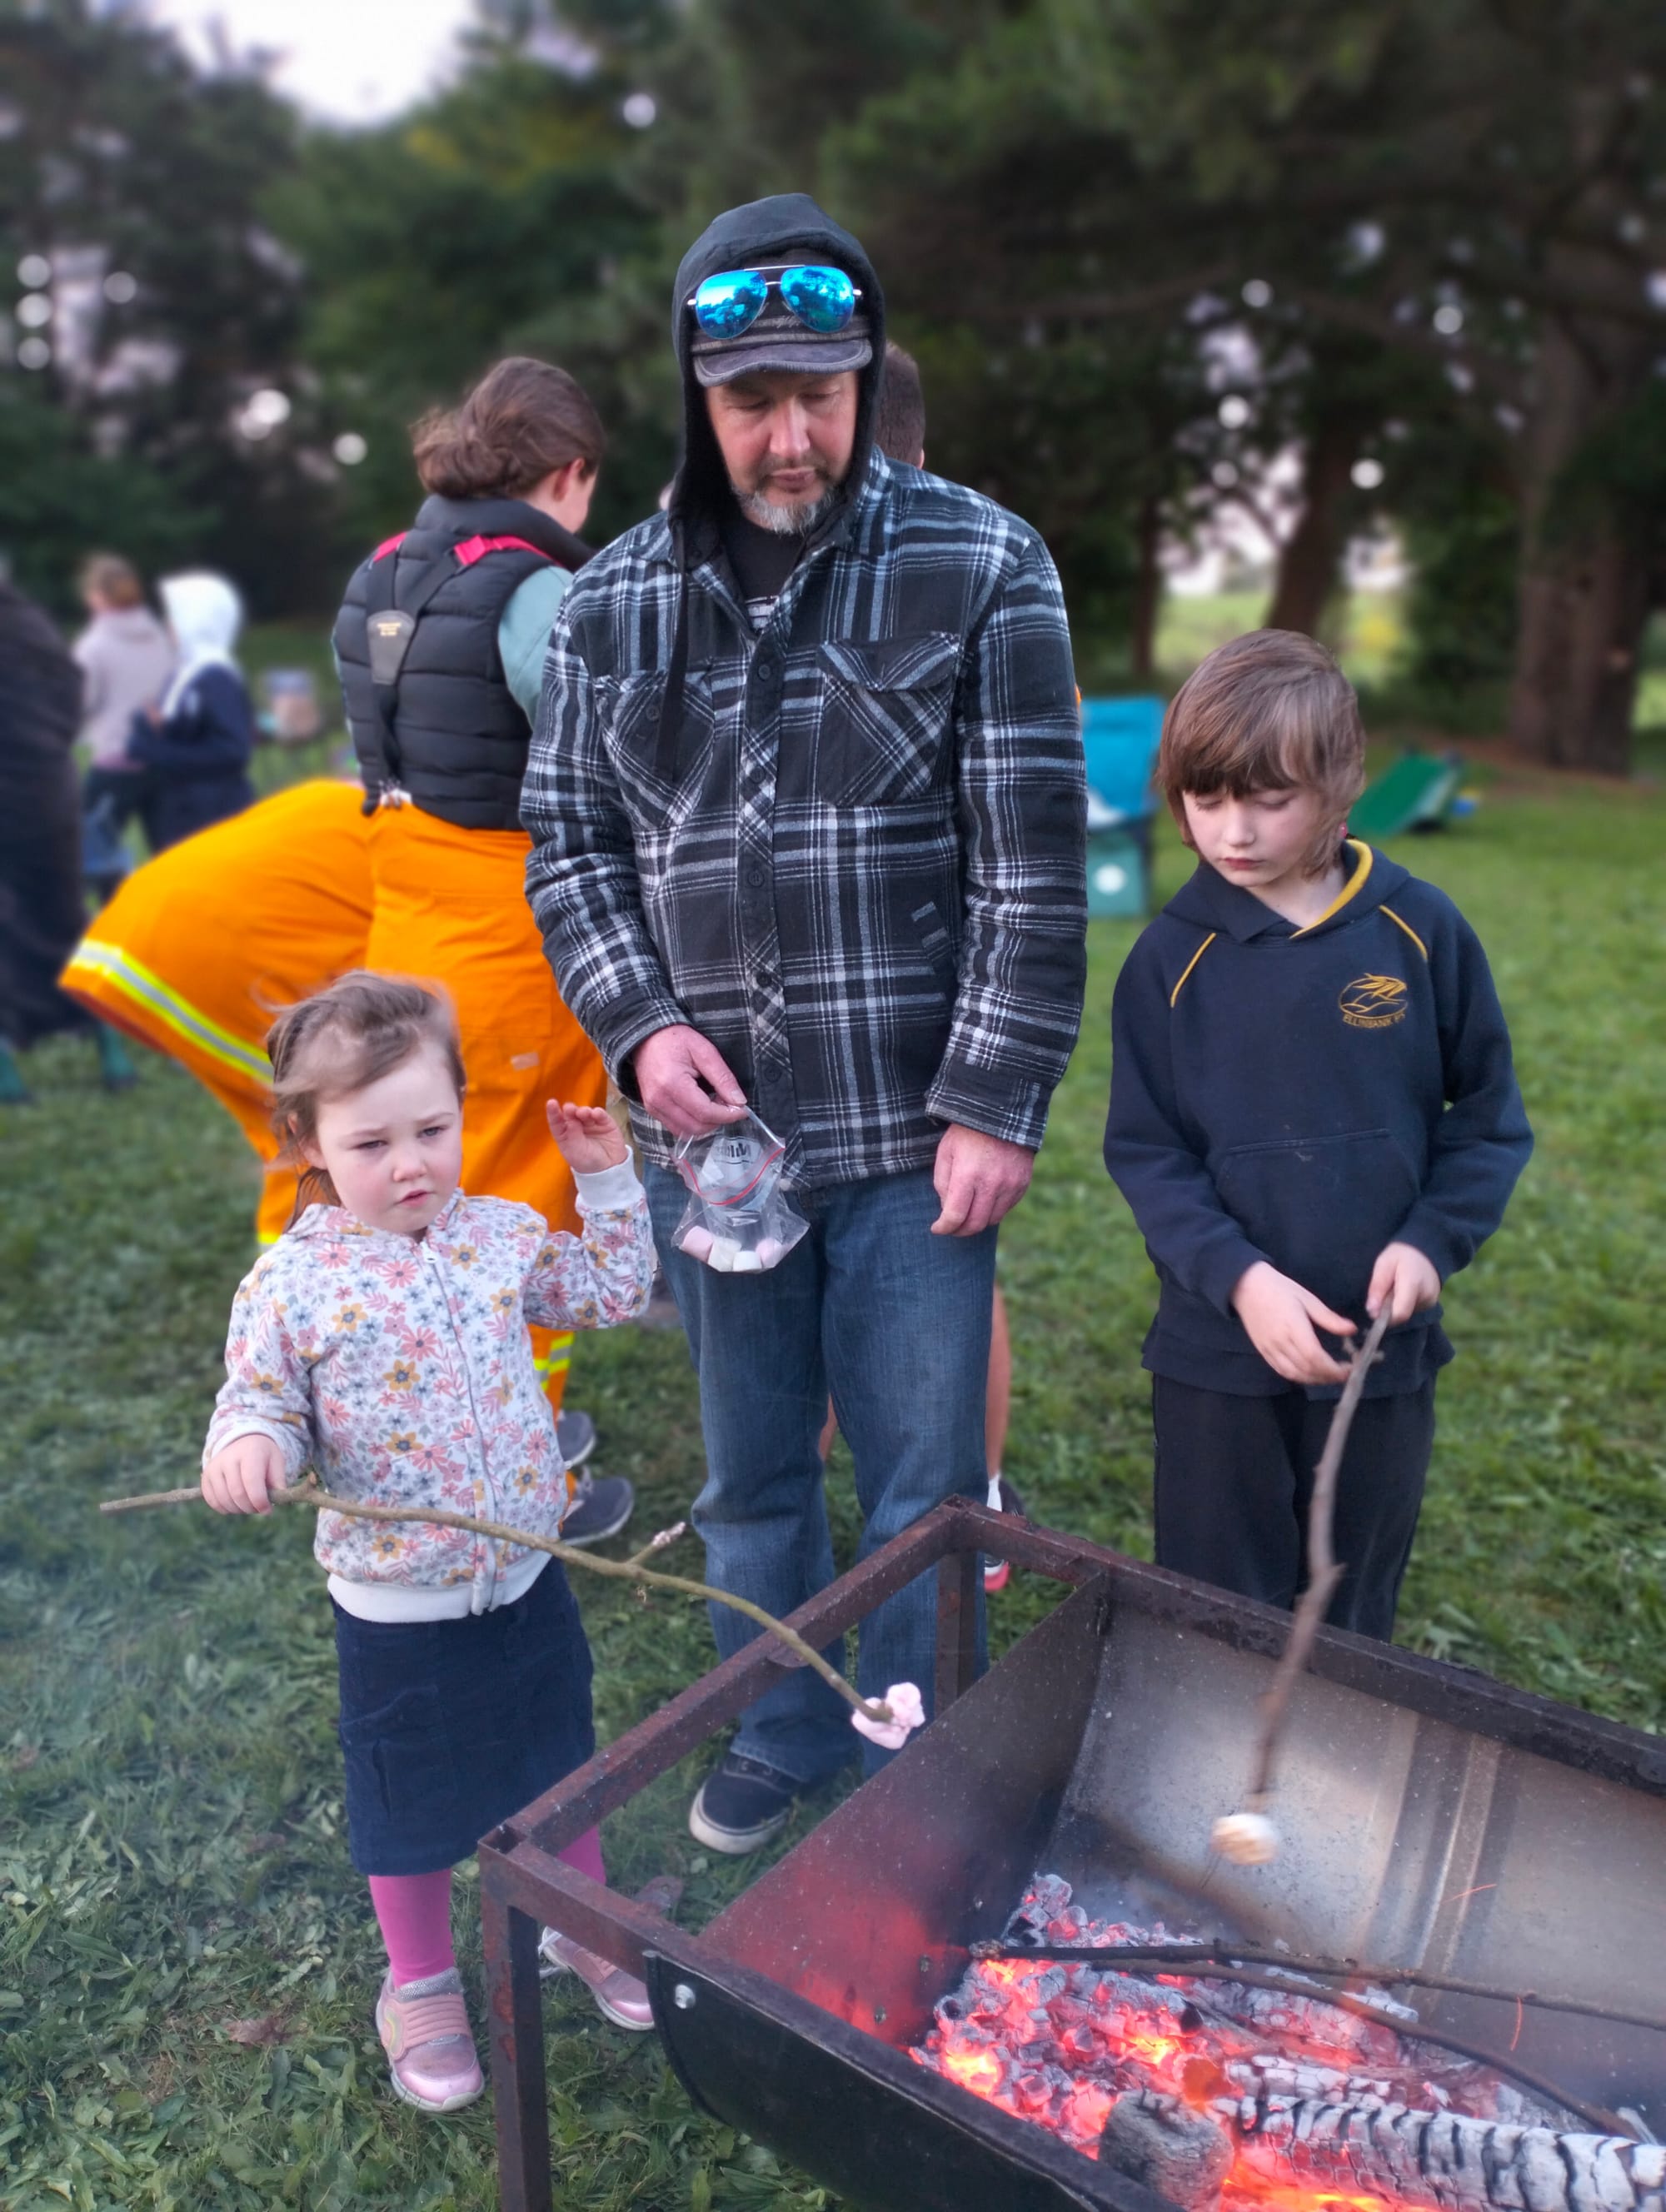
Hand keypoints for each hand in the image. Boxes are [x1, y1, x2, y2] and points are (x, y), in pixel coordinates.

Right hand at [202, 1434, 288, 1515]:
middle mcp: (228, 1458)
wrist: (243, 1443)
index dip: (260, 1501)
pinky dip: (225, 1509)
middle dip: (250, 1508)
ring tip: (248, 1505)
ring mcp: (214, 1467)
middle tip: (258, 1508)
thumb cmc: (263, 1456)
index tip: (267, 1510)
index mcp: (250, 1452)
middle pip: (237, 1494)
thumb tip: (278, 1498)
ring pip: (224, 1500)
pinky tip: (235, 1504)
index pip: (252, 1481)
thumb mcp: (276, 1462)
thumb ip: (278, 1480)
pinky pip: (212, 1501)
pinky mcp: (205, 1477)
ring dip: (238, 1510)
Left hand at [546, 1100, 628, 1174]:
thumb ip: (572, 1132)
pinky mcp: (605, 1123)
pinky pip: (600, 1115)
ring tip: (583, 1114)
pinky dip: (597, 1112)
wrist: (608, 1170)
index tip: (551, 1103)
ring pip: (585, 1112)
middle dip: (570, 1110)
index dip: (553, 1113)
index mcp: (565, 1135)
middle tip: (569, 1109)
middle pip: (571, 1114)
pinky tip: (596, 1114)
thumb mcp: (575, 1150)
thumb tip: (570, 1113)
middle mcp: (576, 1127)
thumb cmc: (588, 1162)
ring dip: (583, 1111)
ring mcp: (591, 1124)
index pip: (557, 1122)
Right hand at [632, 1024, 746, 1137]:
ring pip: (686, 1131)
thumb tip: (739, 1101)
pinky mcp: (652, 1110)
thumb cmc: (675, 1039)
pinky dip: (693, 1123)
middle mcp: (659, 1100)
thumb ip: (723, 1077)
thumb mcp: (704, 1051)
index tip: (742, 1109)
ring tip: (716, 1105)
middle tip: (730, 1105)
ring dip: (706, 1124)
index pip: (704, 1112)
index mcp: (672, 1083)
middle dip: (718, 1121)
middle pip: (696, 1127)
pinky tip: (702, 1107)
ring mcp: (653, 1107)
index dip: (727, 1115)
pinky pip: (676, 1127)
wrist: (646, 1037)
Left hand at [930, 1124, 1033, 1236]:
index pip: (955, 1216)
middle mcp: (991, 1183)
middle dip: (960, 1231)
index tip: (937, 1228)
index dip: (944, 1227)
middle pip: (975, 1224)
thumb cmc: (966, 1133)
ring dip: (978, 1221)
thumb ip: (943, 1184)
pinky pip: (1007, 1208)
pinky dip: (994, 1210)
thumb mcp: (945, 1152)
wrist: (1001, 1113)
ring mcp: (1010, 1184)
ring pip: (993, 1220)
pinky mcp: (1022, 1183)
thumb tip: (947, 1210)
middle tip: (952, 1228)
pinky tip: (985, 1200)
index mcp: (968, 1175)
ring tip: (968, 1214)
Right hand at [1231, 1261, 1356, 1386]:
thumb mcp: (1308, 1299)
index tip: (1349, 1368)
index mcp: (1293, 1327)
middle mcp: (1280, 1342)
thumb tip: (1352, 1330)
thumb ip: (1329, 1318)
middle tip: (1344, 1374)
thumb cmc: (1280, 1289)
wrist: (1247, 1287)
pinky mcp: (1263, 1352)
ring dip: (1315, 1380)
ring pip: (1294, 1374)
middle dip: (1328, 1376)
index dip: (1333, 1368)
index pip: (1314, 1356)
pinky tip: (1310, 1373)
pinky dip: (1299, 1377)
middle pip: (1306, 1369)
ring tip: (1330, 1376)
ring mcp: (1270, 1349)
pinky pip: (1282, 1371)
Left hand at [1366, 1240, 1440, 1324]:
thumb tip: (1372, 1312)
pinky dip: (1404, 1304)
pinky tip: (1403, 1290)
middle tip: (1385, 1292)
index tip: (1375, 1309)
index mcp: (1412, 1284)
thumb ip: (1377, 1288)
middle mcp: (1426, 1296)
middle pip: (1402, 1315)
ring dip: (1396, 1306)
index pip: (1400, 1314)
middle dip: (1388, 1310)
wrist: (1425, 1248)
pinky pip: (1413, 1310)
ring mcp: (1431, 1301)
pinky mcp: (1431, 1303)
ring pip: (1407, 1314)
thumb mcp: (1383, 1264)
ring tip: (1395, 1288)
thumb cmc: (1401, 1254)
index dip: (1385, 1318)